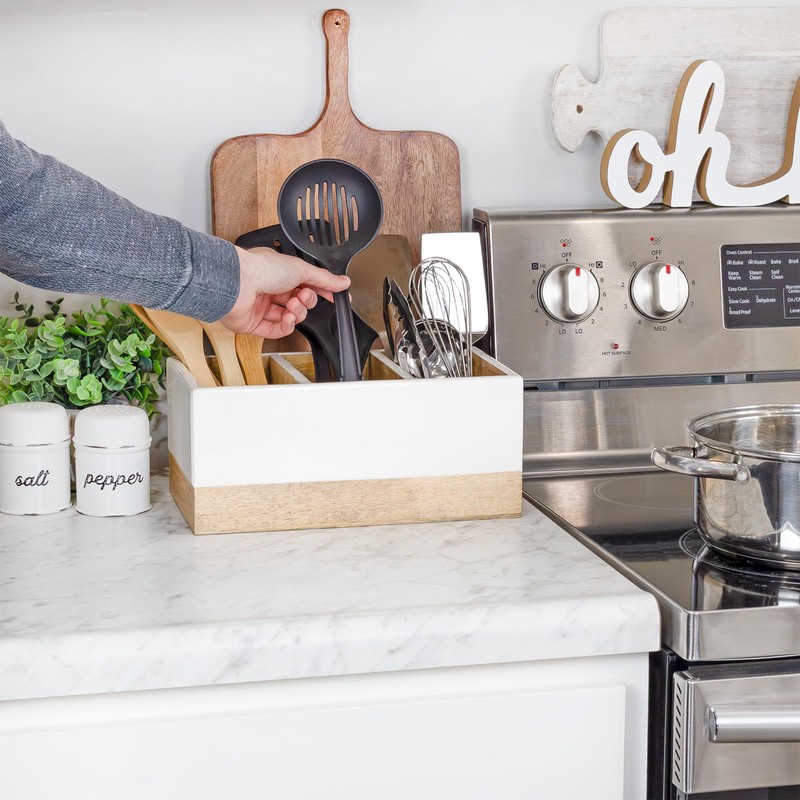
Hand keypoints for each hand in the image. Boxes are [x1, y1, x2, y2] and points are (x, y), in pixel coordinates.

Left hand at [220, 246, 349, 337]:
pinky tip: (288, 319)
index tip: (334, 296)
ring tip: (293, 306)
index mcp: (278, 272)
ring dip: (297, 313)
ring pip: (289, 317)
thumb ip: (323, 279)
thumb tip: (342, 282)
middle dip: (306, 301)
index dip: (320, 291)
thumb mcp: (301, 268)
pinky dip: (286, 326)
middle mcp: (269, 288)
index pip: (305, 284)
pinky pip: (277, 330)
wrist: (237, 283)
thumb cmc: (261, 268)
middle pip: (299, 302)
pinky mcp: (254, 323)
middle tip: (304, 296)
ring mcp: (261, 307)